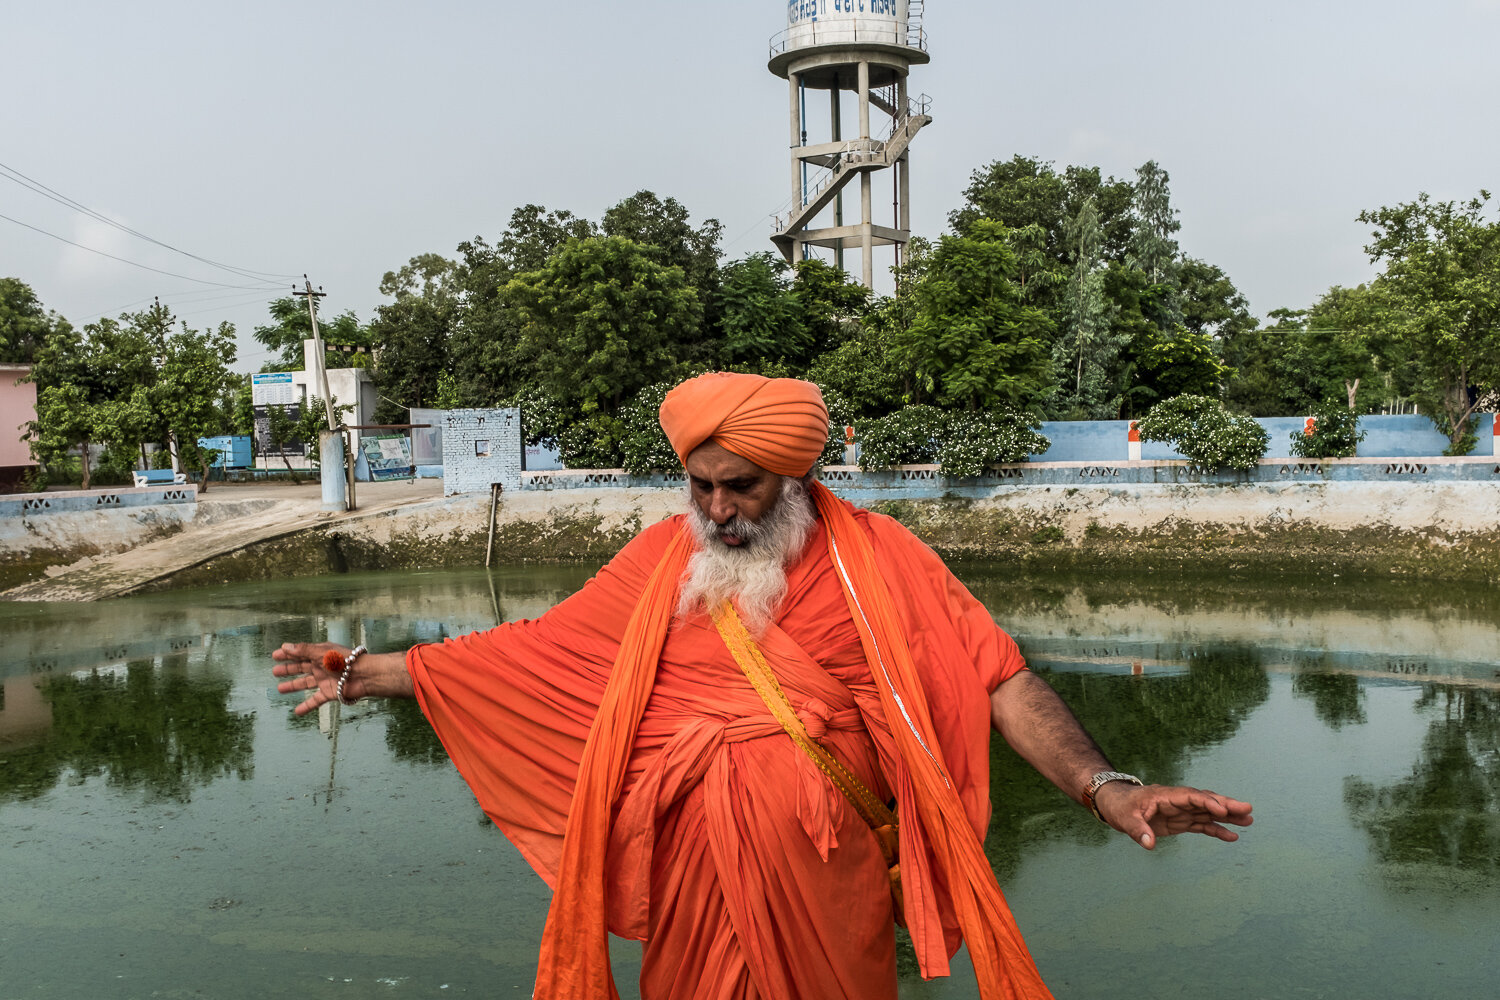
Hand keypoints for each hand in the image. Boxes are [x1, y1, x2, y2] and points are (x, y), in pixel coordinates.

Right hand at [271, 641, 350, 715]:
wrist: (363, 675)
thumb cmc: (344, 660)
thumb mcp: (321, 652)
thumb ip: (303, 650)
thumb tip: (285, 646)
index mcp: (320, 654)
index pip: (300, 653)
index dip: (288, 654)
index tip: (275, 655)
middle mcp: (321, 667)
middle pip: (301, 668)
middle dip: (288, 670)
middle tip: (274, 672)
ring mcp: (325, 680)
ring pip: (306, 684)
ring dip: (293, 686)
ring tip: (280, 689)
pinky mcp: (329, 693)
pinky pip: (315, 701)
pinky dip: (306, 706)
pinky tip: (297, 712)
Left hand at [1093, 781, 1252, 849]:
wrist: (1115, 804)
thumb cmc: (1120, 806)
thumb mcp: (1124, 818)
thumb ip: (1137, 830)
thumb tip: (1149, 844)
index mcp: (1165, 796)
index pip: (1191, 796)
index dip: (1206, 802)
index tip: (1222, 809)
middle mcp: (1177, 802)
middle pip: (1205, 801)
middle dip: (1225, 805)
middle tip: (1248, 809)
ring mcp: (1180, 811)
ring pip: (1208, 812)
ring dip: (1227, 817)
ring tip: (1249, 821)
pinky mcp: (1180, 822)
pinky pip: (1201, 825)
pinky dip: (1216, 830)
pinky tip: (1232, 837)